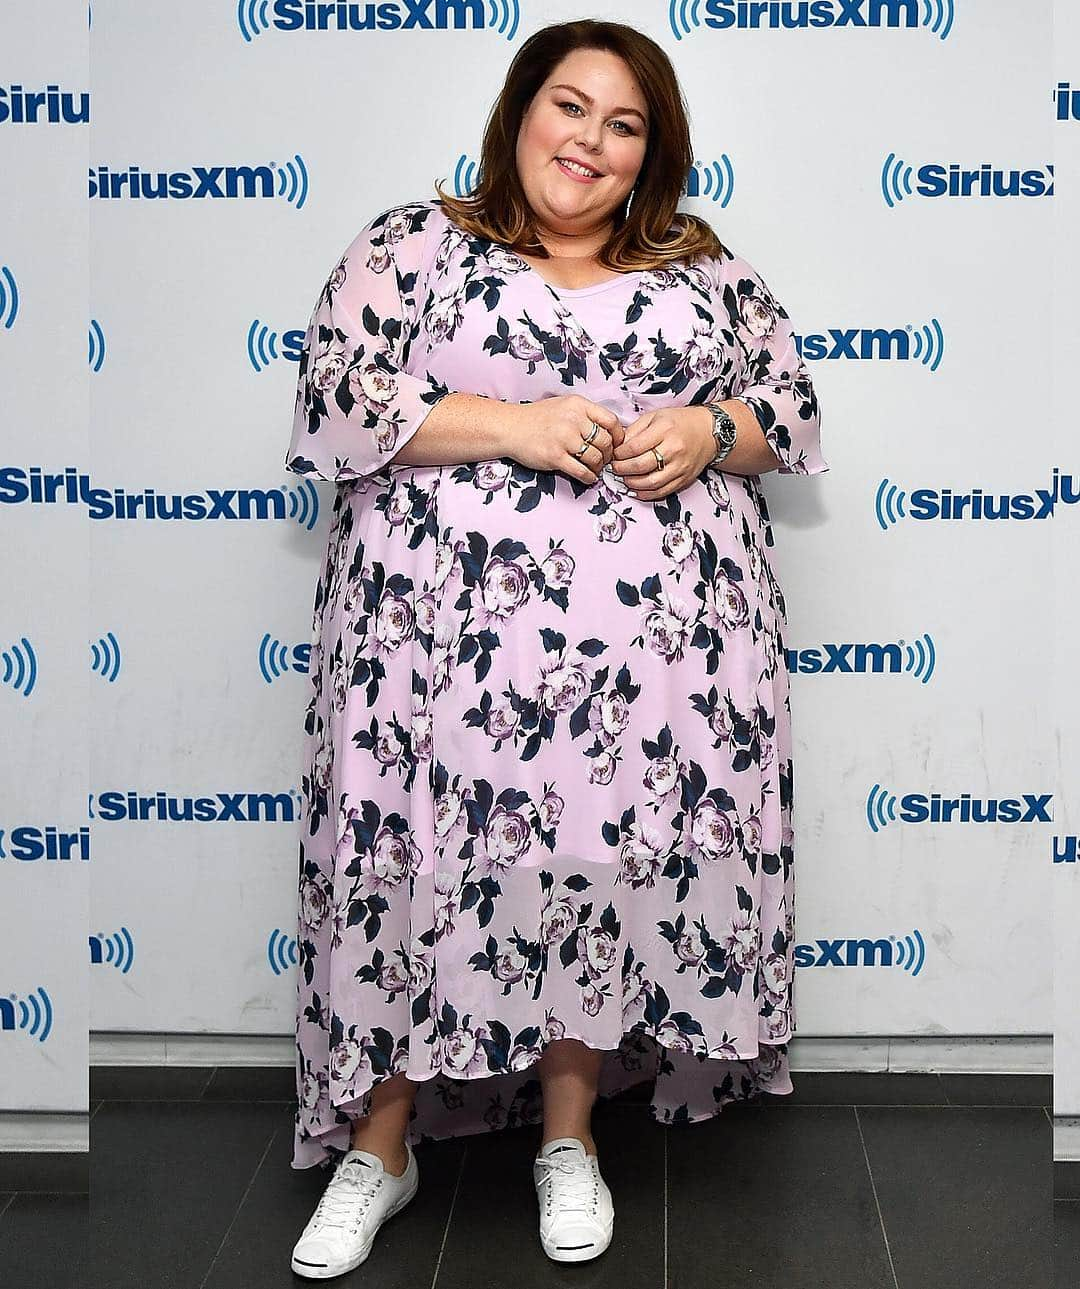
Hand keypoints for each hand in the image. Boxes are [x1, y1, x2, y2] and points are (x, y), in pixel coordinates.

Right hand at [505, 395, 625, 484]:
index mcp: (578, 405)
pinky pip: (581, 471)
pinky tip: (587, 477)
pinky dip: (588, 477)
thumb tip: (608, 430)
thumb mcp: (564, 406)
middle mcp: (573, 420)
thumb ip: (585, 414)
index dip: (618, 435)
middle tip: (604, 459)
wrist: (510, 428)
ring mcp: (564, 439)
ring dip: (598, 467)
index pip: (611, 421)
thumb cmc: (538, 418)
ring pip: (595, 458)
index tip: (616, 444)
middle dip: (608, 454)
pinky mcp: (555, 457)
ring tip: (594, 469)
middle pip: (605, 441)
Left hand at [609, 406, 713, 499]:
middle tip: (615, 467)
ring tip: (625, 478)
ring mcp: (680, 466)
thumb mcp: (655, 416)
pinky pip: (662, 491)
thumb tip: (618, 445)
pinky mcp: (684, 479)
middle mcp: (674, 449)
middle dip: (622, 469)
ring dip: (632, 483)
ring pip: (650, 482)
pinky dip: (646, 493)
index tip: (615, 454)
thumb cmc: (680, 422)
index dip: (619, 454)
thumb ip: (635, 430)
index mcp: (665, 430)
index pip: (634, 447)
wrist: (708, 432)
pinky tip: (637, 489)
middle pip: (640, 466)